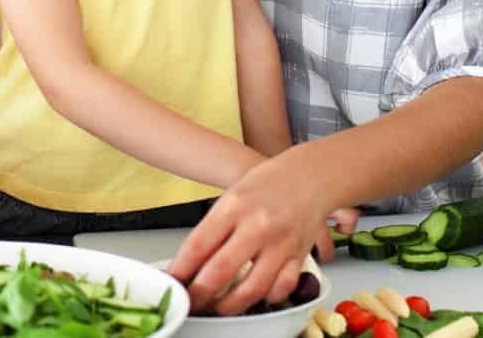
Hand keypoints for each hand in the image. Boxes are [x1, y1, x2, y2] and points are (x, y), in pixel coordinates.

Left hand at [168, 154, 341, 315]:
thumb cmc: (269, 184)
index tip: (172, 284)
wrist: (311, 175)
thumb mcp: (232, 197)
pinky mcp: (299, 255)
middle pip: (219, 271)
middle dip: (199, 295)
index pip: (197, 246)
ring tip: (218, 307)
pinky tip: (256, 296)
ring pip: (252, 288)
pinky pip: (282, 287)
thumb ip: (213, 229)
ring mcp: (279, 242)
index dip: (180, 271)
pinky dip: (267, 298)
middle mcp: (256, 225)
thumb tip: (191, 263)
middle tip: (191, 303)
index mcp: (233, 206)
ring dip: (230, 305)